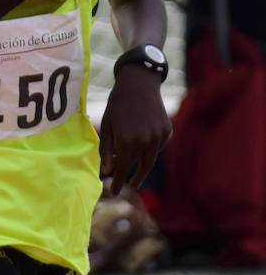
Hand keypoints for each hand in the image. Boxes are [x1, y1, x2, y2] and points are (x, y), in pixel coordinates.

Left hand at [98, 65, 171, 195]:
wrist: (138, 83)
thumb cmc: (117, 104)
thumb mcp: (107, 126)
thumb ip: (106, 150)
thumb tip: (107, 172)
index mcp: (127, 142)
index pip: (122, 170)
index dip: (117, 182)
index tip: (113, 191)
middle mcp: (145, 142)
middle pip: (140, 168)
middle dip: (134, 178)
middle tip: (129, 185)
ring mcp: (158, 137)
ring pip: (151, 159)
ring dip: (143, 166)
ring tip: (136, 170)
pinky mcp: (167, 130)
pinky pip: (159, 146)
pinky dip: (151, 149)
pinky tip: (145, 144)